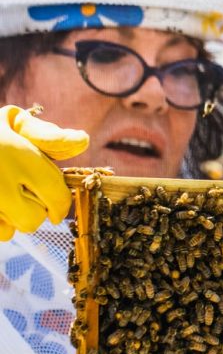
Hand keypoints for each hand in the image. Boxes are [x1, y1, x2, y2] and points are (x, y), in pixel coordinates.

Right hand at [0, 105, 88, 239]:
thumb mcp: (12, 122)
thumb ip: (47, 136)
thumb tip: (83, 141)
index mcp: (15, 153)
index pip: (56, 195)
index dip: (61, 204)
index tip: (55, 203)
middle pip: (33, 220)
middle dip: (35, 212)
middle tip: (25, 195)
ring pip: (10, 231)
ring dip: (13, 219)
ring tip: (5, 196)